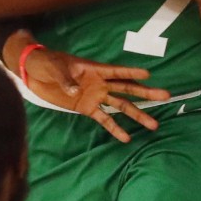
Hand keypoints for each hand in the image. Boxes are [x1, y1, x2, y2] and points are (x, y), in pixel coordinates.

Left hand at [4, 32, 169, 142]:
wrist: (34, 72)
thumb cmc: (46, 63)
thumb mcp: (55, 68)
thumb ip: (65, 79)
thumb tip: (74, 91)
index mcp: (94, 69)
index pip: (117, 71)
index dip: (131, 72)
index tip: (149, 73)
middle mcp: (100, 83)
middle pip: (126, 88)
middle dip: (145, 93)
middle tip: (165, 95)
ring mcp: (95, 96)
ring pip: (120, 106)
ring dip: (136, 115)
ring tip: (154, 125)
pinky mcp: (86, 108)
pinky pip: (104, 119)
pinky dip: (114, 129)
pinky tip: (126, 138)